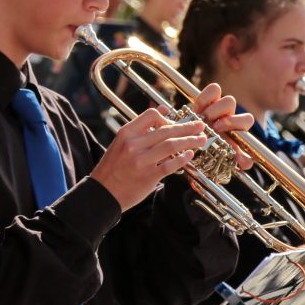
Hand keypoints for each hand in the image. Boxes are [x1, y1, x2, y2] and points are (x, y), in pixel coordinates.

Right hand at [91, 107, 207, 210]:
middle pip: (166, 130)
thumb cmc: (114, 167)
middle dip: (187, 127)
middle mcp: (133, 145)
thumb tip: (163, 111)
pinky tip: (191, 155)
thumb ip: (141, 130)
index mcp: (126, 133)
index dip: (167, 117)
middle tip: (201, 126)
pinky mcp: (148, 176)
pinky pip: (170, 165)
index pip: (151, 116)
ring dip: (190, 141)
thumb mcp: (121, 143)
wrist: (102, 193)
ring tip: (201, 139)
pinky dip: (183, 158)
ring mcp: (141, 161)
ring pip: (171, 145)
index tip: (177, 120)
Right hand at [192, 83, 254, 169]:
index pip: (246, 118)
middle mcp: (231, 113)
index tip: (218, 129)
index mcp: (238, 126)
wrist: (199, 138)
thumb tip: (247, 164)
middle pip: (231, 103)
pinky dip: (204, 98)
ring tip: (202, 119)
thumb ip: (238, 159)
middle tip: (209, 124)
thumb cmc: (216, 147)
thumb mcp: (226, 154)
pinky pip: (214, 89)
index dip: (233, 122)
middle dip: (218, 113)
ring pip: (224, 97)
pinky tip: (197, 109)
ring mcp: (221, 104)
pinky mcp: (210, 98)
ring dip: (212, 108)